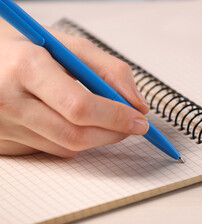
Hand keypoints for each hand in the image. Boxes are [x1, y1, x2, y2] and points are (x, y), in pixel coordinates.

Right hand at [0, 19, 148, 156]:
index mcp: (26, 67)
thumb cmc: (27, 48)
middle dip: (112, 133)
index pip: (80, 106)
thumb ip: (109, 70)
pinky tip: (64, 119)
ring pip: (66, 147)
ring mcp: (1, 126)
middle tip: (130, 125)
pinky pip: (50, 150)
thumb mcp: (68, 45)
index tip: (139, 120)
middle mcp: (8, 100)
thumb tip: (137, 103)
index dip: (115, 117)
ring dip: (94, 136)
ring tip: (96, 114)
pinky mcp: (1, 142)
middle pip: (75, 135)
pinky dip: (70, 139)